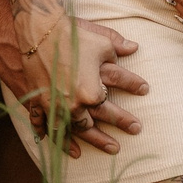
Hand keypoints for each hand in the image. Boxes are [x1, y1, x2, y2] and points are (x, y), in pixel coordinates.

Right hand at [0, 0, 145, 159]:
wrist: (36, 32)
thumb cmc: (71, 36)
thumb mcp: (100, 42)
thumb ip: (118, 47)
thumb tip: (133, 47)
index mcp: (92, 92)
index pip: (117, 96)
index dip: (133, 89)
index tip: (146, 90)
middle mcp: (74, 105)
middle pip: (97, 123)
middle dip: (118, 127)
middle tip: (135, 130)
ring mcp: (55, 108)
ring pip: (74, 132)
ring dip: (92, 141)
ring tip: (110, 148)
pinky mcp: (38, 104)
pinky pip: (47, 128)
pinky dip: (58, 140)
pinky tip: (70, 149)